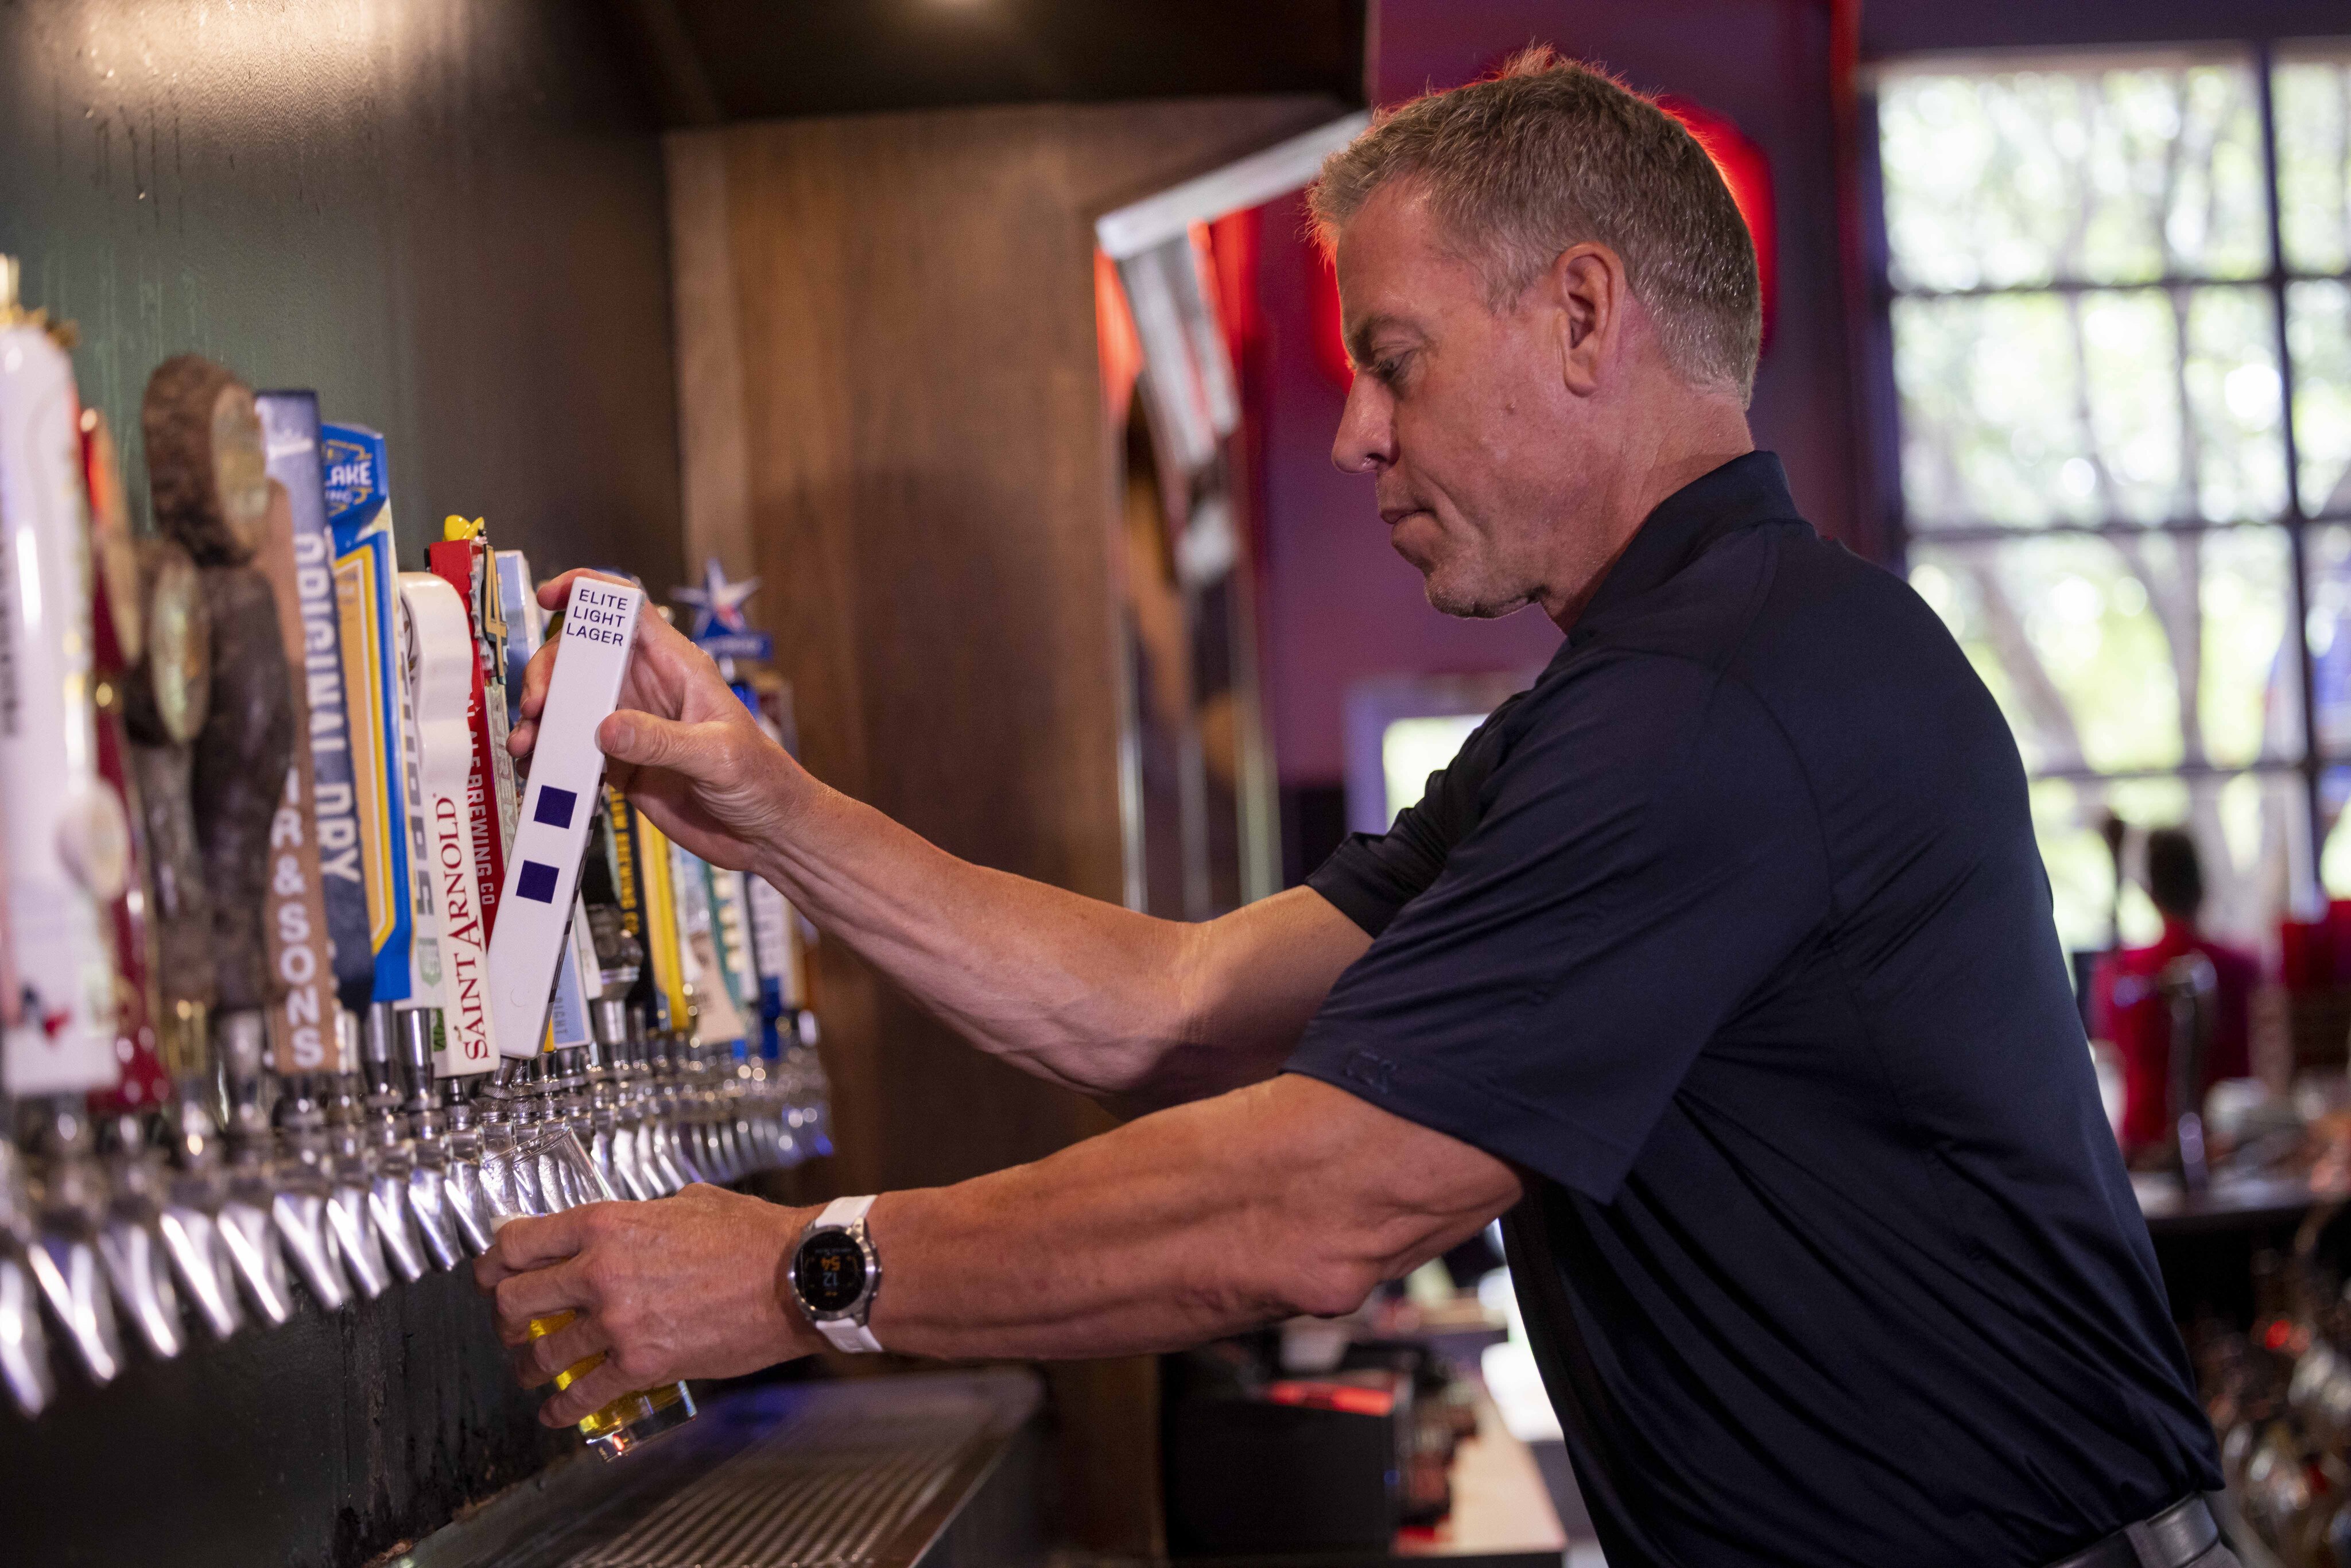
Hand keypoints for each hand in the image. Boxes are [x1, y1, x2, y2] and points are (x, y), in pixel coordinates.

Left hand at [472, 1184, 823, 1427]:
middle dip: (504, 1316)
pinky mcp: (642, 1365)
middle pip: (512, 1299)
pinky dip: (561, 1409)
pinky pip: (582, 1394)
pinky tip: (557, 1412)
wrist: (797, 1277)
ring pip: (540, 1354)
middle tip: (512, 1323)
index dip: (494, 1260)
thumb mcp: (690, 1201)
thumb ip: (645, 1214)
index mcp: (607, 1224)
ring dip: (528, 1365)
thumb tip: (632, 1223)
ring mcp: (618, 1322)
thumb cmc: (754, 1236)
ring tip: (531, 1369)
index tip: (493, 1272)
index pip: (519, 1242)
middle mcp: (600, 1272)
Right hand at [508, 568, 807, 873]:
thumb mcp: (717, 756)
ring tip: (528, 742)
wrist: (765, 834)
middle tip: (537, 705)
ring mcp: (629, 726)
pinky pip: (572, 749)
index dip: (588, 591)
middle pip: (581, 656)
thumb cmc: (762, 781)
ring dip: (541, 718)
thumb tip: (605, 727)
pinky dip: (548, 754)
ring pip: (569, 703)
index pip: (628, 610)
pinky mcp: (619, 764)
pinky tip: (538, 766)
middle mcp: (647, 689)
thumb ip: (662, 742)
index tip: (551, 596)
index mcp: (676, 667)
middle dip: (549, 672)